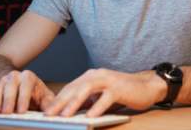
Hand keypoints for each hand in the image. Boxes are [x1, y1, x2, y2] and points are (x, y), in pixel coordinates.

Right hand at [0, 70, 54, 113]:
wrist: (22, 85)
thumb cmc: (34, 92)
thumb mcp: (45, 95)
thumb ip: (48, 101)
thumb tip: (47, 108)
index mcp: (28, 76)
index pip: (26, 85)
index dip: (24, 98)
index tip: (22, 110)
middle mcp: (15, 76)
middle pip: (11, 87)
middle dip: (8, 100)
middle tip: (7, 112)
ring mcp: (3, 81)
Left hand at [44, 68, 167, 116]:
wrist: (146, 85)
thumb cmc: (122, 91)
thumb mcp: (100, 97)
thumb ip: (87, 102)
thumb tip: (70, 114)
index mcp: (91, 76)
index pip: (70, 87)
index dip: (57, 99)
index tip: (45, 112)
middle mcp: (98, 75)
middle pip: (75, 86)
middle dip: (60, 100)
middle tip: (48, 114)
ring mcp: (109, 80)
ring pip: (88, 87)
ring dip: (75, 101)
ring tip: (65, 115)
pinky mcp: (121, 87)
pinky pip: (107, 96)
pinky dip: (98, 106)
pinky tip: (91, 116)